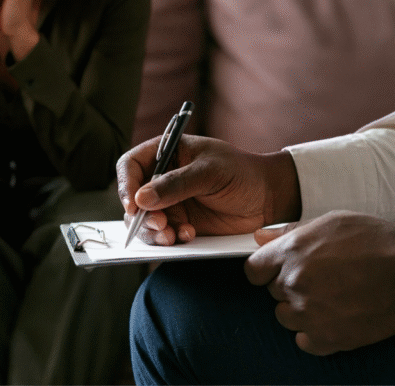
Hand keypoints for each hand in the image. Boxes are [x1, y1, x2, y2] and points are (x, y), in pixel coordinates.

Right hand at [116, 135, 300, 244]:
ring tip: (173, 235)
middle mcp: (162, 179)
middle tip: (161, 225)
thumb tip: (141, 200)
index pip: (130, 166)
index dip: (126, 185)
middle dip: (141, 216)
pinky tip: (189, 236)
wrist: (268, 198)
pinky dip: (170, 240)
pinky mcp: (180, 225)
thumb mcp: (210, 172)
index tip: (134, 205)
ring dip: (153, 232)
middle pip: (132, 199)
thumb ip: (176, 184)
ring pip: (144, 222)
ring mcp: (169, 204)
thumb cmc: (241, 173)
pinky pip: (162, 236)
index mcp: (166, 153)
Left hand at [244, 211, 394, 354]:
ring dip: (302, 310)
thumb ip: (290, 231)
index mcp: (292, 252)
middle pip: (273, 292)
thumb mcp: (331, 222)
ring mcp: (309, 313)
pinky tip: (334, 318)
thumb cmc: (375, 241)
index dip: (265, 271)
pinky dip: (315, 333)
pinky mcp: (328, 338)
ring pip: (286, 317)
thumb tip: (260, 237)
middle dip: (291, 286)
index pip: (253, 270)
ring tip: (331, 298)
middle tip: (322, 279)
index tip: (277, 272)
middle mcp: (295, 283)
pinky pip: (304, 341)